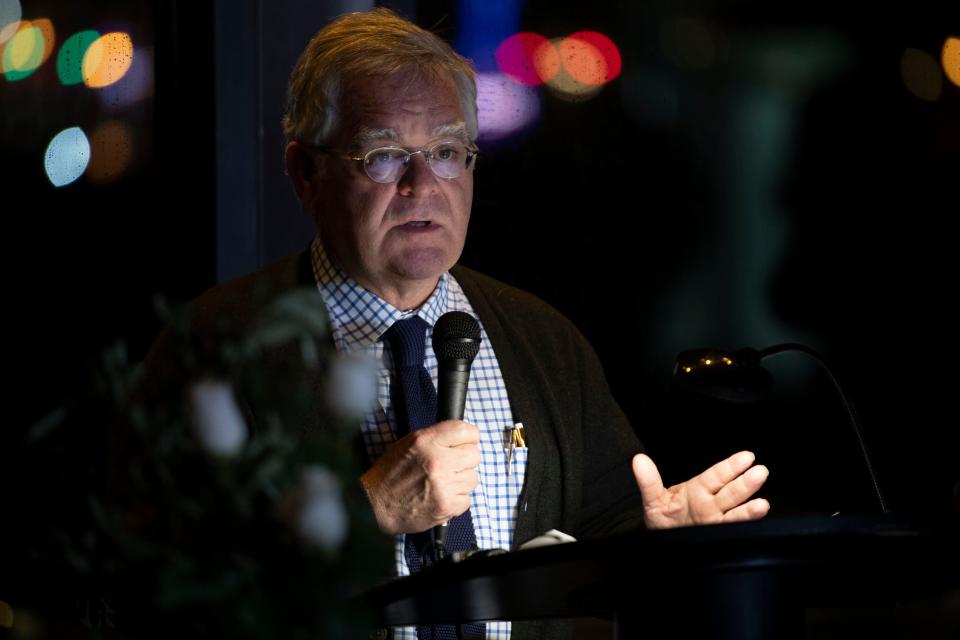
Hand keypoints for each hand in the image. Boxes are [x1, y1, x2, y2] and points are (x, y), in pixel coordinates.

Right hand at [360, 420, 479, 534]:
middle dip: (465, 460)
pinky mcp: (447, 506)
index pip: (465, 430)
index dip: (469, 437)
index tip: (466, 442)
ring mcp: (444, 485)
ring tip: (443, 483)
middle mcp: (437, 461)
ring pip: (472, 478)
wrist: (376, 506)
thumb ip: (436, 438)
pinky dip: (457, 500)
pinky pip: (467, 499)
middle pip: (474, 455)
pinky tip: (441, 497)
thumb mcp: (408, 444)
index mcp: (426, 441)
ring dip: (461, 481)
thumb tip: (462, 437)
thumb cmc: (390, 474)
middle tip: (451, 466)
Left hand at [633, 451, 769, 529]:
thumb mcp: (654, 499)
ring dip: (748, 510)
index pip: (717, 476)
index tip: (747, 457)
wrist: (665, 540)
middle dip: (745, 484)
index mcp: (699, 490)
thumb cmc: (664, 517)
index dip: (731, 467)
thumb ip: (648, 481)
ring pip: (735, 515)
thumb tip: (638, 460)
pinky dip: (743, 530)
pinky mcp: (717, 538)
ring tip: (762, 505)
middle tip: (760, 472)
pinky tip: (755, 527)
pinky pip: (731, 534)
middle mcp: (711, 506)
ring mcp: (715, 523)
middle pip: (730, 494)